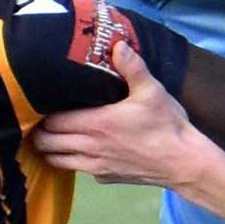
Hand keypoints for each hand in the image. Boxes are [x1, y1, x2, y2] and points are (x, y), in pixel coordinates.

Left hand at [35, 42, 196, 186]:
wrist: (184, 163)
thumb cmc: (167, 125)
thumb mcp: (151, 91)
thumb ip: (132, 67)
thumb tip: (117, 44)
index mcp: (96, 124)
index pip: (52, 121)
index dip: (43, 113)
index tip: (43, 103)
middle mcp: (89, 147)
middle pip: (46, 143)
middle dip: (40, 131)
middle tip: (43, 118)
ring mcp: (95, 167)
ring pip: (56, 160)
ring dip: (50, 149)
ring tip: (53, 135)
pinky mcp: (104, 179)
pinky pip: (77, 169)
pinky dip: (71, 160)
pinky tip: (79, 150)